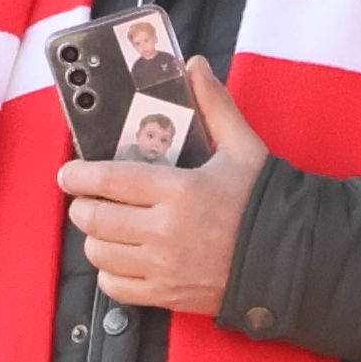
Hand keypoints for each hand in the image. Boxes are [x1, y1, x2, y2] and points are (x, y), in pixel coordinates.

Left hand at [60, 59, 263, 315]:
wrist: (292, 256)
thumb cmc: (264, 202)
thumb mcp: (243, 147)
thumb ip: (214, 105)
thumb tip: (197, 66)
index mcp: (179, 189)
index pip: (110, 180)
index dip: (80, 176)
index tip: (68, 174)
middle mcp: (165, 230)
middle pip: (96, 218)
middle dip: (83, 206)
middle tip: (85, 199)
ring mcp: (165, 266)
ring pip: (100, 254)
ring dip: (94, 238)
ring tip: (103, 227)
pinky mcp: (169, 295)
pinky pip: (117, 288)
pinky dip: (109, 274)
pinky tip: (120, 259)